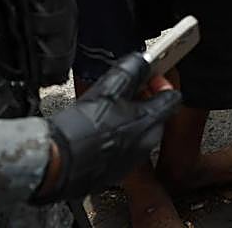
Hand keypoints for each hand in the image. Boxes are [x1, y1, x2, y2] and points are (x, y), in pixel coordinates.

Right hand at [33, 52, 180, 203]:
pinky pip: (124, 149)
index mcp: (151, 121)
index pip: (172, 97)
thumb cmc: (84, 129)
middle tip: (123, 92)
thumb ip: (132, 70)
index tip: (147, 77)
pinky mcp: (116, 171)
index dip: (160, 82)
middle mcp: (148, 142)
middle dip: (142, 100)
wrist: (58, 164)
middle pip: (155, 114)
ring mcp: (132, 159)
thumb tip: (142, 60)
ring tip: (105, 111)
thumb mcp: (110, 88)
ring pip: (139, 132)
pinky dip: (116, 137)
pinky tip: (97, 132)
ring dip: (128, 118)